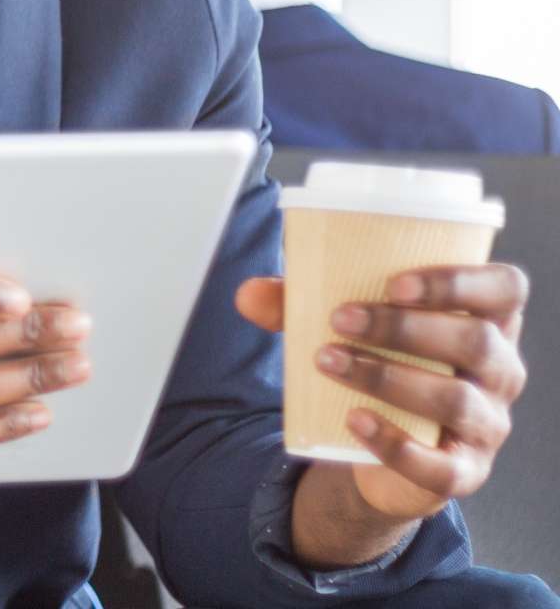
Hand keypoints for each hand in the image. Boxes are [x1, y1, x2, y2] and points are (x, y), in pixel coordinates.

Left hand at [235, 265, 530, 518]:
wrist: (378, 447)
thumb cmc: (378, 364)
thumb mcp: (346, 329)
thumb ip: (299, 306)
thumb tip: (248, 294)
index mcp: (487, 322)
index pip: (506, 290)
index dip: (462, 282)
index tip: (395, 282)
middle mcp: (500, 372)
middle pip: (475, 342)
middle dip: (404, 327)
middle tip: (340, 319)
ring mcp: (487, 425)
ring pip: (454, 399)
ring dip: (387, 376)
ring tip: (327, 361)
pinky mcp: (463, 472)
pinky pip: (440, 465)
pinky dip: (394, 443)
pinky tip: (353, 420)